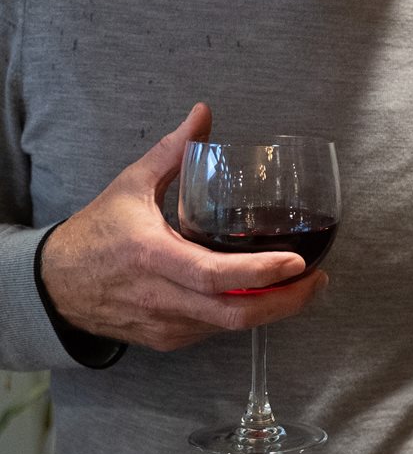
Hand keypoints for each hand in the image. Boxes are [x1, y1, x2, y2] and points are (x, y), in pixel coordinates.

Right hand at [40, 104, 327, 351]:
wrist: (55, 285)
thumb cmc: (97, 233)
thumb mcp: (132, 186)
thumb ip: (173, 152)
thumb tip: (203, 113)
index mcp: (153, 257)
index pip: (215, 275)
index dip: (261, 273)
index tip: (298, 263)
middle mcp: (162, 298)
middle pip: (235, 314)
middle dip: (286, 302)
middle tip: (317, 279)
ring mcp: (166, 325)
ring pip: (229, 326)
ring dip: (271, 310)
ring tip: (301, 285)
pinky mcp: (168, 340)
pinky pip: (214, 330)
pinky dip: (242, 314)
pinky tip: (263, 296)